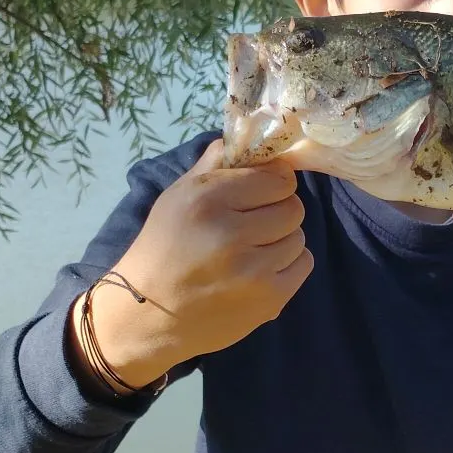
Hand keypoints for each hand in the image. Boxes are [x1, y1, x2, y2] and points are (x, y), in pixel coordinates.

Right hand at [72, 140, 312, 388]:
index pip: (278, 178)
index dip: (273, 183)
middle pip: (294, 207)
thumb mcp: (177, 196)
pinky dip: (288, 264)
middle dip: (278, 211)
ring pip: (300, 237)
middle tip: (254, 223)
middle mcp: (232, 233)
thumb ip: (215, 165)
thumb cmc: (163, 248)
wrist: (149, 314)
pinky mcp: (270, 298)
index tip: (260, 192)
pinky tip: (261, 269)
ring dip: (282, 239)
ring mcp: (254, 269)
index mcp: (207, 199)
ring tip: (252, 249)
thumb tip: (252, 138)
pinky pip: (303, 264)